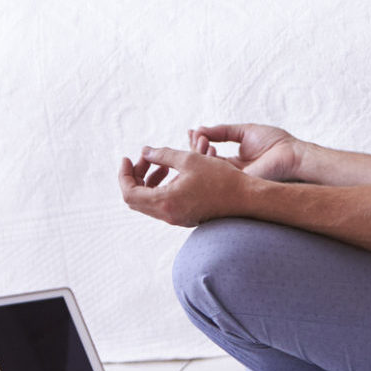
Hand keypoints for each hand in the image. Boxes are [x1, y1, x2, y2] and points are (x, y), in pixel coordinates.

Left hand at [118, 147, 251, 226]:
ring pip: (150, 202)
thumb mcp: (190, 160)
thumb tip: (145, 152)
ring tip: (161, 165)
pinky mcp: (185, 217)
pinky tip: (175, 174)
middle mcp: (168, 215)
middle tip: (145, 159)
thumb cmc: (221, 179)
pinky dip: (161, 188)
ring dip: (149, 182)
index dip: (124, 174)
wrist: (247, 199)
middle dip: (136, 176)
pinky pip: (164, 204)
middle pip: (136, 199)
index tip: (127, 158)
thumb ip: (163, 155)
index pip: (129, 193)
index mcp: (165, 202)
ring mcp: (176, 218)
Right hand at [190, 123, 304, 182]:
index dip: (199, 143)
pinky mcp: (236, 183)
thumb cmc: (275, 142)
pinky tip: (206, 148)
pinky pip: (216, 174)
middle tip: (193, 135)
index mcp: (235, 161)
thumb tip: (200, 129)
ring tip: (200, 139)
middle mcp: (231, 172)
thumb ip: (222, 131)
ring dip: (199, 153)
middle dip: (196, 148)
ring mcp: (232, 179)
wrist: (292, 154)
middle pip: (205, 162)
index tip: (191, 131)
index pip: (210, 154)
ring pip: (207, 169)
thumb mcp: (244, 131)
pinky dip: (208, 161)